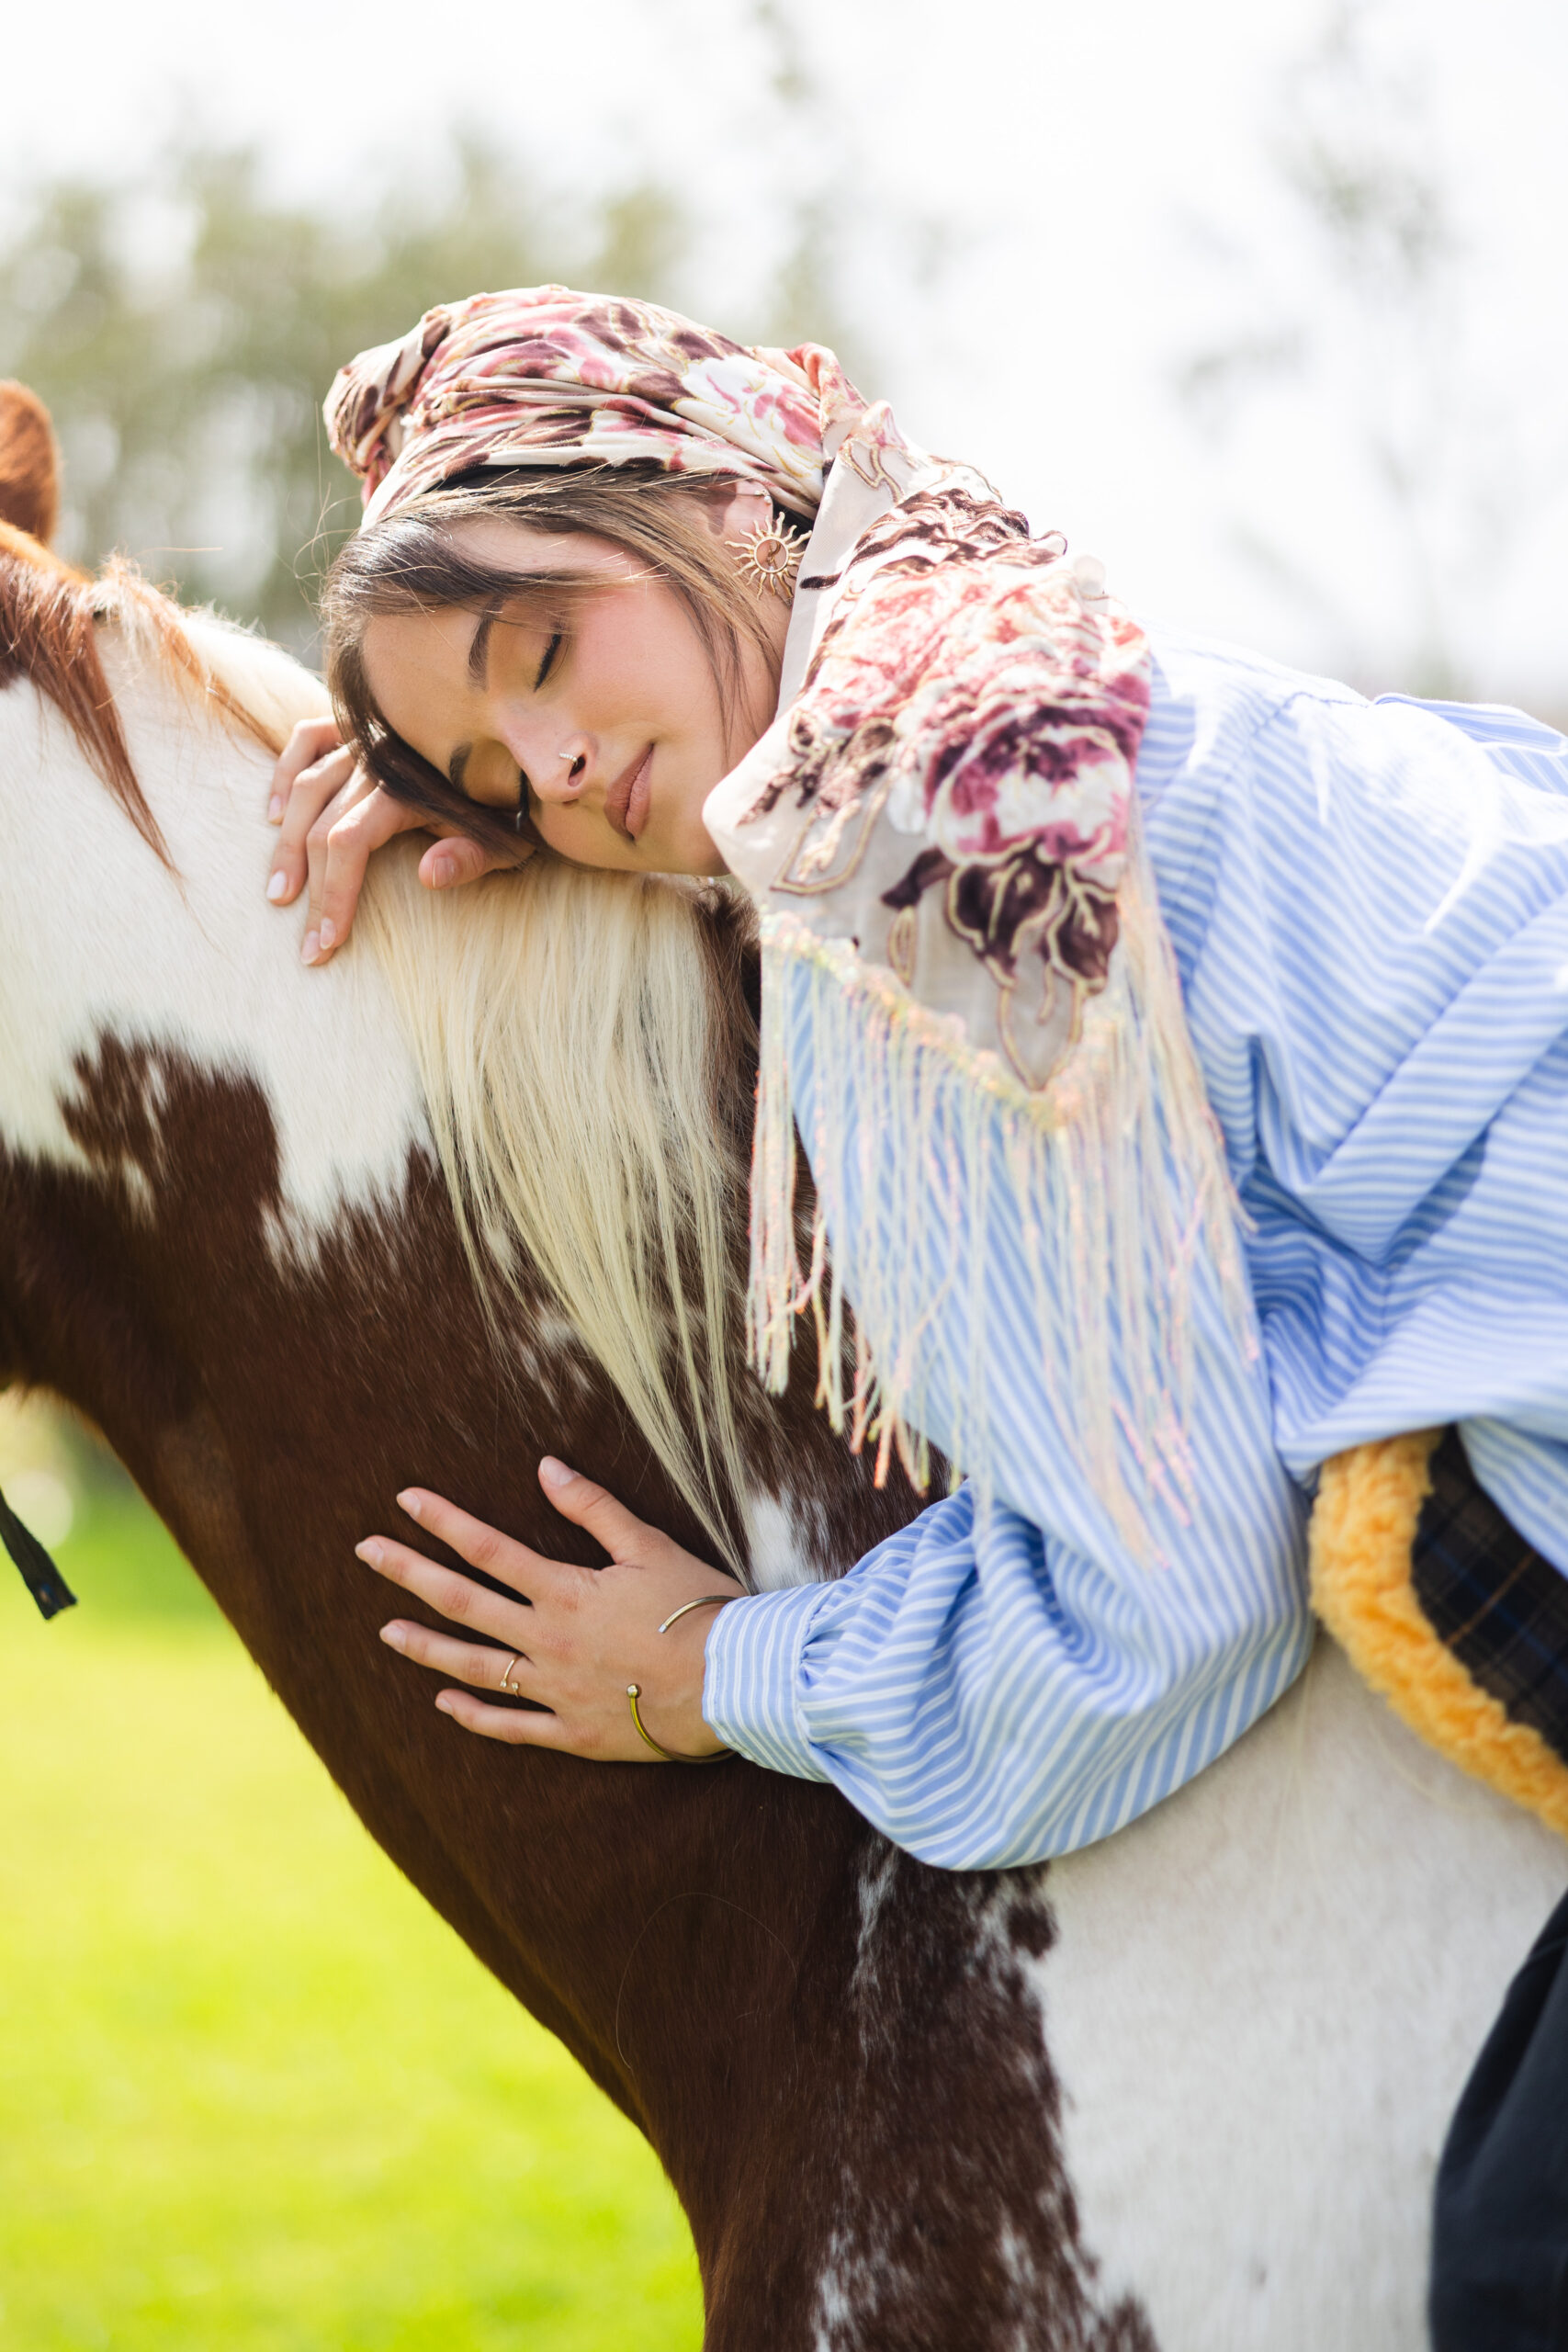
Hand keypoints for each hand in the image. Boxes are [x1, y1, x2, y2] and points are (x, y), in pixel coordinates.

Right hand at [265, 716, 518, 964]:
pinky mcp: (358, 726)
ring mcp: (365, 738)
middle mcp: (377, 757)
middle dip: (310, 888)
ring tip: (280, 892)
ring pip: (306, 786)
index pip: (348, 841)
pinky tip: (272, 815)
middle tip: (305, 943)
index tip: (328, 942)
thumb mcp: (504, 841)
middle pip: (320, 824)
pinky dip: (285, 773)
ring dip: (286, 841)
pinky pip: (307, 739)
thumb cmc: (510, 808)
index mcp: (406, 786)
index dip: (334, 893)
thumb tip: (428, 876)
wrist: (522, 757)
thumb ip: (469, 857)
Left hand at [356, 1457, 743, 1759]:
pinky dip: (473, 1715)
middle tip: (366, 1552)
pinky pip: (510, 1727)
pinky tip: (444, 1703)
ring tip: (386, 1631)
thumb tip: (545, 1467)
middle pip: (463, 1603)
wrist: (732, 1686)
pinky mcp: (572, 1732)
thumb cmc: (699, 1610)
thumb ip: (593, 1508)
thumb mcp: (650, 1547)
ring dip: (425, 1647)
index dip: (443, 1522)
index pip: (487, 1549)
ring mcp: (554, 1691)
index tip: (404, 1501)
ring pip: (473, 1668)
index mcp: (564, 1592)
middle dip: (409, 1573)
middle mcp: (546, 1641)